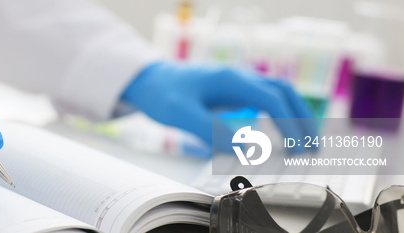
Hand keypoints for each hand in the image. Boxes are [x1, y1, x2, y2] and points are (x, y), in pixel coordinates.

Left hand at [121, 62, 315, 154]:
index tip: (299, 147)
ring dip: (294, 115)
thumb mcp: (180, 115)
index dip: (289, 124)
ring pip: (277, 94)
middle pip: (283, 92)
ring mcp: (237, 83)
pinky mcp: (233, 92)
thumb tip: (244, 149)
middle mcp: (238, 78)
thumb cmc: (162, 94)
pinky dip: (279, 115)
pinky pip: (264, 100)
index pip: (272, 99)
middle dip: (302, 118)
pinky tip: (280, 136)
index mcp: (230, 79)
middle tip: (312, 148)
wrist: (148, 80)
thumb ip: (210, 131)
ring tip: (304, 143)